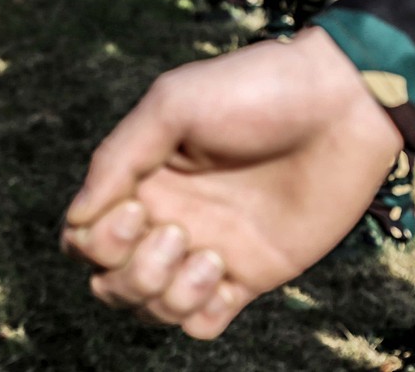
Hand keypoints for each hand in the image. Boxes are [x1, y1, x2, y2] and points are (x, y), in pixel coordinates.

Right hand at [62, 27, 401, 337]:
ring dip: (168, 291)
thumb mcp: (172, 105)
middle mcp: (166, 218)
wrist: (339, 106)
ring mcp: (207, 250)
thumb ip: (117, 159)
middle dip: (131, 273)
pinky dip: (200, 311)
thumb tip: (75, 218)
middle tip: (176, 230)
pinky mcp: (251, 274)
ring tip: (210, 254)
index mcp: (140, 180)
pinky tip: (225, 274)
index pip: (83, 237)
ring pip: (153, 308)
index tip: (136, 207)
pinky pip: (202, 324)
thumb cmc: (252, 91)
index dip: (96, 240)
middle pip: (110, 283)